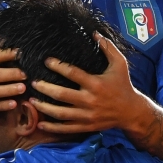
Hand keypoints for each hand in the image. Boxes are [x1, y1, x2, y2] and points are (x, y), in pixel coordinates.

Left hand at [30, 33, 144, 133]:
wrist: (131, 112)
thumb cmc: (123, 85)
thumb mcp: (120, 64)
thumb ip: (108, 48)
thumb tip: (95, 33)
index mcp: (95, 84)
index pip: (72, 73)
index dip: (58, 66)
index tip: (46, 61)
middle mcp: (90, 100)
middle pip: (62, 95)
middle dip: (45, 88)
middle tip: (33, 82)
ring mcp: (87, 115)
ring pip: (60, 113)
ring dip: (44, 107)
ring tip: (31, 100)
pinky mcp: (86, 126)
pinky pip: (66, 128)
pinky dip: (52, 127)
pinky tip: (40, 123)